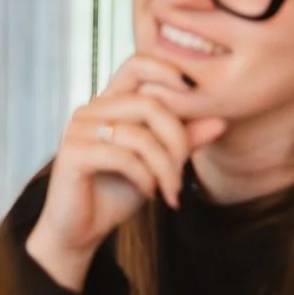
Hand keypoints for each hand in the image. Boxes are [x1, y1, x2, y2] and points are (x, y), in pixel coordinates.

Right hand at [26, 56, 226, 292]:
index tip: (194, 94)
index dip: (168, 70)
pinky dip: (144, 177)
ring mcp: (78, 129)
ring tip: (169, 190)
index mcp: (110, 104)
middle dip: (178, 140)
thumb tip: (221, 120)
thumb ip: (184, 139)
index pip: (138, 64)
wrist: (81, 230)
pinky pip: (122, 156)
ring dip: (165, 168)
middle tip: (182, 173)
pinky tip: (149, 192)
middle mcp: (92, 109)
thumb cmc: (116, 192)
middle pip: (150, 103)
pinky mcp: (72, 152)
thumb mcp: (158, 163)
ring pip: (140, 134)